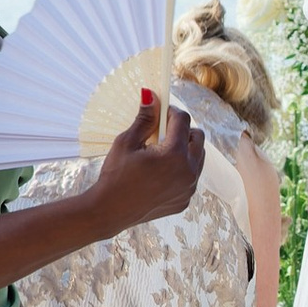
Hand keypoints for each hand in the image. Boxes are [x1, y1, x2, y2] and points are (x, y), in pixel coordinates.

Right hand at [88, 92, 204, 233]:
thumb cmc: (115, 175)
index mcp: (175, 155)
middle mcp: (188, 171)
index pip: (183, 121)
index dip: (171, 112)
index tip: (160, 111)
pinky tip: (161, 171)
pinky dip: (181, 169)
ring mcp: (189, 188)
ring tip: (161, 151)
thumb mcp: (127, 142)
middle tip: (162, 131)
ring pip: (198, 157)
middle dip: (183, 129)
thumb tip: (151, 95)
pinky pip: (191, 177)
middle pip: (198, 137)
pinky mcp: (185, 200)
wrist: (109, 211)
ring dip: (185, 149)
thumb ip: (144, 118)